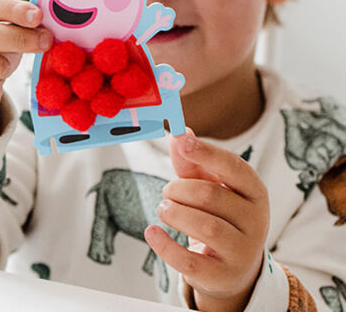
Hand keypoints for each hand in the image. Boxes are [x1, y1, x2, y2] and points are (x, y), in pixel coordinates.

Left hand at [144, 128, 269, 311]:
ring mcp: (242, 251)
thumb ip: (191, 160)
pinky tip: (152, 232)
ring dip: (174, 213)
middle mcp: (256, 221)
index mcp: (255, 192)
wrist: (233, 267)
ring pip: (205, 227)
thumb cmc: (219, 214)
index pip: (234, 167)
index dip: (206, 152)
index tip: (181, 139)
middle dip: (179, 189)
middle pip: (210, 195)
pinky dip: (165, 245)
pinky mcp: (222, 276)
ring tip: (164, 209)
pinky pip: (191, 261)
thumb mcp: (209, 184)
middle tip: (167, 192)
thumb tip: (178, 131)